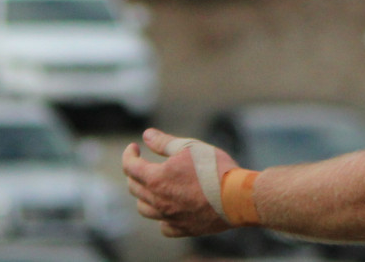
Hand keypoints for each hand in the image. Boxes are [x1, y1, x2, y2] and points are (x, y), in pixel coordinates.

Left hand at [122, 129, 238, 237]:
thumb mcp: (190, 147)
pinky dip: (161, 217)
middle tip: (143, 164)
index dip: (129, 154)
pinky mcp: (182, 228)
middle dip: (134, 173)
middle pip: (134, 188)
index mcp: (156, 178)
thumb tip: (146, 135)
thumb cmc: (214, 168)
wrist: (236, 197)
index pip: (130, 166)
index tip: (134, 147)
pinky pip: (163, 225)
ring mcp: (168, 217)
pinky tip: (168, 210)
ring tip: (153, 187)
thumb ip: (164, 142)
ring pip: (144, 209)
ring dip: (143, 196)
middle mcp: (157, 200)